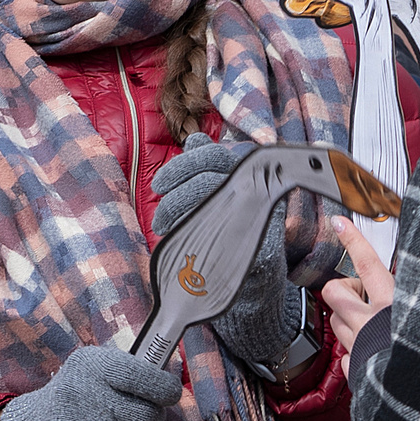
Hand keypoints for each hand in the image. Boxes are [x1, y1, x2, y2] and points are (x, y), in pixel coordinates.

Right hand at [0, 344, 184, 420]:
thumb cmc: (75, 397)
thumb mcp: (91, 370)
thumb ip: (128, 370)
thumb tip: (170, 383)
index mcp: (94, 365)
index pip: (143, 375)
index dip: (165, 388)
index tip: (169, 394)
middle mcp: (91, 393)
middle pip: (149, 414)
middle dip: (150, 420)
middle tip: (135, 418)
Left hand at [149, 135, 302, 368]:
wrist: (258, 282)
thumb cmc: (233, 236)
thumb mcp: (219, 200)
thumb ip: (206, 169)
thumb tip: (194, 139)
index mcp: (247, 176)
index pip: (214, 155)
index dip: (182, 166)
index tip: (158, 185)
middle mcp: (258, 192)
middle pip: (209, 178)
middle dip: (174, 196)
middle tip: (158, 219)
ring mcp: (262, 218)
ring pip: (212, 203)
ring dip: (178, 215)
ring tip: (162, 231)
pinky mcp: (262, 247)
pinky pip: (224, 237)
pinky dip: (195, 239)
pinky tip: (181, 247)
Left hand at [321, 218, 395, 368]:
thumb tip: (410, 280)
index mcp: (394, 304)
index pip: (366, 263)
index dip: (353, 239)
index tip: (339, 222)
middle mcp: (371, 323)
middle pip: (334, 292)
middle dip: (344, 291)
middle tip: (364, 297)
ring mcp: (359, 347)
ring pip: (336, 321)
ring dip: (349, 320)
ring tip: (374, 328)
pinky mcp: (356, 370)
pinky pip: (346, 354)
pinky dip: (356, 352)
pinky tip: (375, 356)